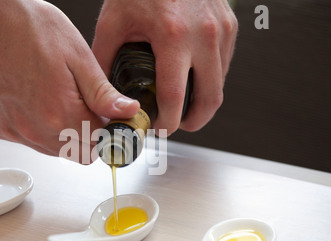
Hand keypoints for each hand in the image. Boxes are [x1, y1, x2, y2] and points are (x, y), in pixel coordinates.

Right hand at [0, 0, 138, 162]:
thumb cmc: (31, 29)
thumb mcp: (78, 57)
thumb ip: (104, 94)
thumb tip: (129, 112)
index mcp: (60, 114)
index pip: (100, 142)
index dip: (111, 130)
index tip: (111, 118)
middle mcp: (35, 130)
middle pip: (79, 153)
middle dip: (91, 136)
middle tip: (89, 109)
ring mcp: (15, 132)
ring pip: (56, 151)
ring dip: (66, 135)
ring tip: (61, 101)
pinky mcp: (0, 128)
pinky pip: (31, 141)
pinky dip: (41, 129)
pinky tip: (39, 103)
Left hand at [92, 0, 237, 133]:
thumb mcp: (113, 22)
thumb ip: (104, 60)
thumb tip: (101, 92)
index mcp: (172, 36)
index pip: (174, 97)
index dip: (166, 123)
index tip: (157, 129)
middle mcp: (203, 34)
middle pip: (209, 99)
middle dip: (194, 122)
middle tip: (176, 126)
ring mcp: (221, 29)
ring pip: (220, 84)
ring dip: (203, 102)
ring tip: (182, 106)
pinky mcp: (229, 25)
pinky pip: (224, 65)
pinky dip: (209, 79)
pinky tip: (191, 79)